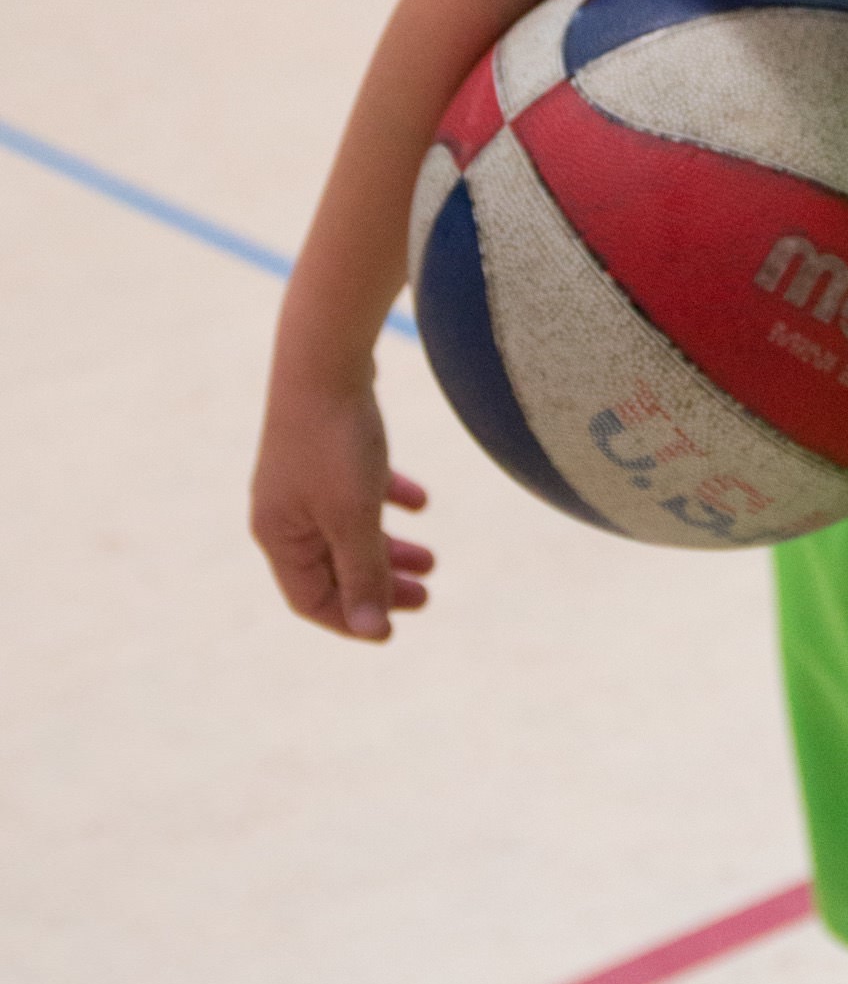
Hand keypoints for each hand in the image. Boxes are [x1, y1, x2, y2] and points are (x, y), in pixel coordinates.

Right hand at [251, 380, 433, 639]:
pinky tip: (422, 501)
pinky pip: (356, 487)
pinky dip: (387, 499)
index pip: (311, 599)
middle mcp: (283, 509)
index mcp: (279, 535)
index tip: (398, 626)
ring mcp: (302, 476)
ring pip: (348, 529)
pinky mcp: (324, 444)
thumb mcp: (354, 516)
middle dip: (380, 585)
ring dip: (389, 547)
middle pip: (333, 567)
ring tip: (432, 559)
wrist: (326, 354)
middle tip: (428, 594)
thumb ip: (363, 573)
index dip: (353, 619)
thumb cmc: (336, 441)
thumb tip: (372, 630)